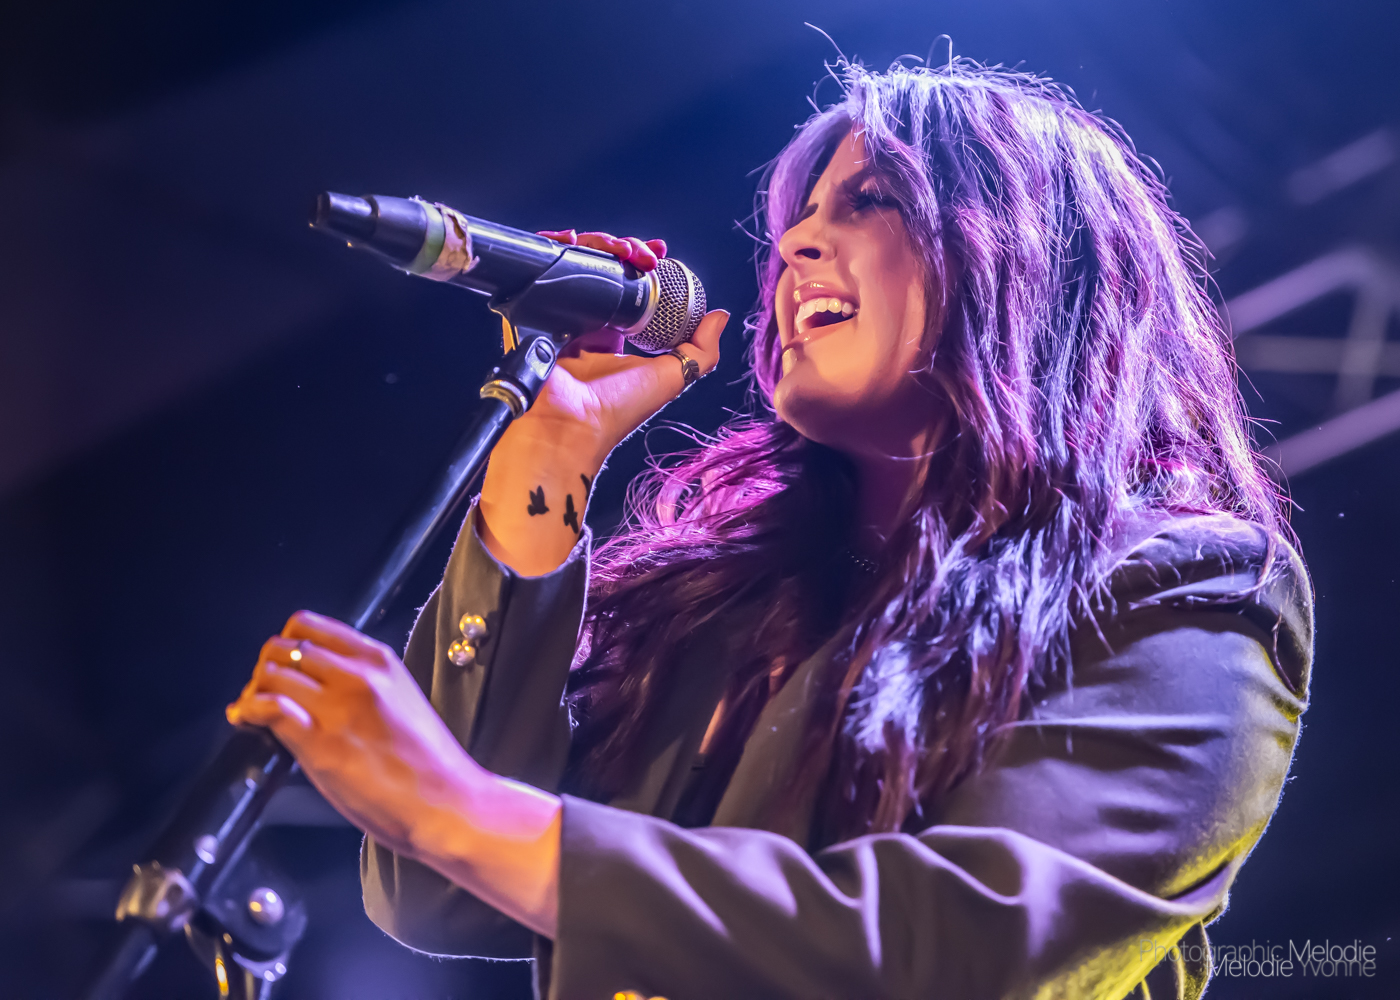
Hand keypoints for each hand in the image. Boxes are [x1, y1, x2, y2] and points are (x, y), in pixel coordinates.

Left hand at [226, 610, 479, 856]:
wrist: (447, 802)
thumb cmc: (429, 764)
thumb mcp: (400, 701)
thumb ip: (363, 686)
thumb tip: (318, 689)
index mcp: (379, 660)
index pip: (309, 626)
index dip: (286, 646)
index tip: (283, 670)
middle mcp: (357, 674)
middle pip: (283, 646)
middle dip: (264, 669)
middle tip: (263, 696)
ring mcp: (338, 706)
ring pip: (270, 674)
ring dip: (253, 693)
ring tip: (253, 714)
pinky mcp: (320, 743)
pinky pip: (267, 708)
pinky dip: (248, 711)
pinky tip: (248, 723)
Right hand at [518, 228, 727, 456]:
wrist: (569, 423)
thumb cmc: (618, 408)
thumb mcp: (672, 377)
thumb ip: (702, 351)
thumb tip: (720, 316)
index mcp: (614, 333)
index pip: (630, 284)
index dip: (643, 263)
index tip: (658, 253)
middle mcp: (585, 320)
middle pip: (603, 266)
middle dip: (623, 247)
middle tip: (640, 253)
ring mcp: (558, 313)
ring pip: (576, 261)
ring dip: (598, 242)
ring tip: (616, 249)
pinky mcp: (532, 309)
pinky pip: (540, 267)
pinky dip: (554, 246)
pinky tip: (571, 241)